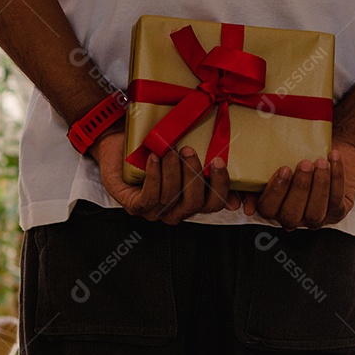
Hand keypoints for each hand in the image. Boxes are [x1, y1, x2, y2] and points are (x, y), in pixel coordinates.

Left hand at [89, 130, 238, 224]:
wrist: (118, 142)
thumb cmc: (153, 148)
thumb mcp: (182, 155)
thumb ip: (207, 169)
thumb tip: (236, 197)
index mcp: (190, 201)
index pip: (213, 204)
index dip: (220, 186)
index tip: (218, 161)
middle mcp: (173, 211)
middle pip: (193, 204)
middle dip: (193, 175)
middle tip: (188, 150)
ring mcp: (153, 212)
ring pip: (171, 198)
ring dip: (172, 172)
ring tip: (169, 150)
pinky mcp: (134, 206)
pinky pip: (149, 197)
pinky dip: (154, 176)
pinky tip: (153, 159)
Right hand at [243, 140, 354, 228]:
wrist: (322, 152)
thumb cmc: (293, 160)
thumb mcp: (266, 169)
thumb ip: (249, 186)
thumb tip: (238, 204)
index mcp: (272, 209)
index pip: (268, 209)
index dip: (275, 192)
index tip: (283, 170)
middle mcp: (292, 218)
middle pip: (291, 214)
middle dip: (299, 188)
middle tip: (304, 164)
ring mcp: (315, 217)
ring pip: (315, 211)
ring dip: (319, 185)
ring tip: (320, 163)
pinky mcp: (337, 211)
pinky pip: (336, 199)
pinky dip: (336, 178)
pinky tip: (333, 160)